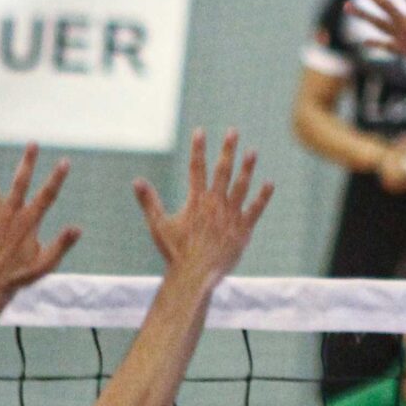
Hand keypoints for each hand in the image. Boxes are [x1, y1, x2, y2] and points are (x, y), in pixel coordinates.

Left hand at [0, 144, 80, 297]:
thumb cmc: (20, 275)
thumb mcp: (45, 264)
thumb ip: (61, 245)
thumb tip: (78, 228)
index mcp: (28, 223)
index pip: (47, 196)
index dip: (57, 178)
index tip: (65, 161)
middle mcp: (9, 215)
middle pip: (20, 183)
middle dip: (27, 162)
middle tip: (33, 143)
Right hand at [134, 128, 273, 283]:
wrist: (195, 274)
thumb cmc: (175, 252)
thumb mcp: (158, 225)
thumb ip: (148, 201)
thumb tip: (136, 181)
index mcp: (196, 201)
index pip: (196, 168)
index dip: (198, 148)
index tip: (200, 131)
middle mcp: (215, 204)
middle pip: (222, 171)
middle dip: (227, 150)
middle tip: (233, 131)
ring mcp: (230, 216)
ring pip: (241, 186)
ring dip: (247, 168)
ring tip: (252, 151)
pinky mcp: (243, 230)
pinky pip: (255, 210)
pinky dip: (263, 196)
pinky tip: (269, 183)